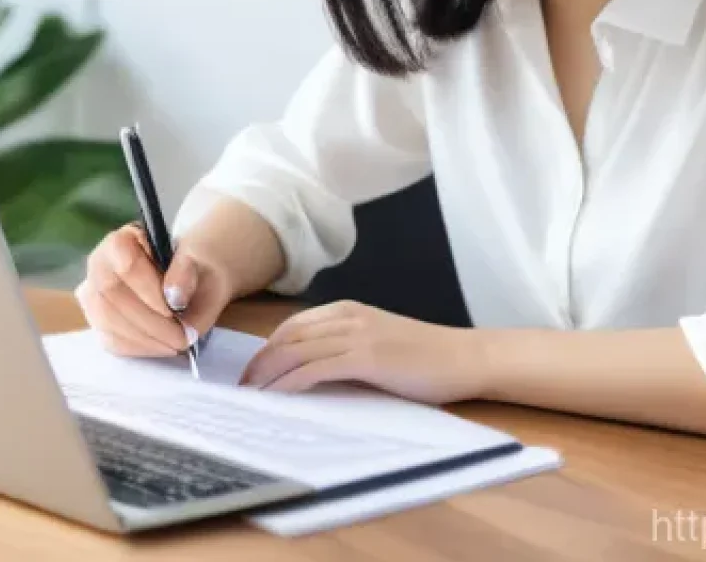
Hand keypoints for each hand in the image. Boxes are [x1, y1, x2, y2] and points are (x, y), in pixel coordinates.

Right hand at [75, 223, 233, 357]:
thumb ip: (187, 271)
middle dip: (150, 323)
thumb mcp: (200, 257)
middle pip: (112, 296)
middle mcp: (99, 265)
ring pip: (107, 321)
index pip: (127, 265)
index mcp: (122, 240)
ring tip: (176, 343)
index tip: (175, 310)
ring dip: (145, 339)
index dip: (149, 292)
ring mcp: (93, 294)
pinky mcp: (97, 320)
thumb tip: (174, 297)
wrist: (189, 274)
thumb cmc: (192, 261)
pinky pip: (109, 340)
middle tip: (182, 337)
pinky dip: (138, 348)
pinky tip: (162, 346)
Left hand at [238, 300, 485, 403]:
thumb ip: (346, 348)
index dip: (268, 347)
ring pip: (296, 350)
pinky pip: (315, 367)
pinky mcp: (366, 356)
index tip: (252, 370)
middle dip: (260, 361)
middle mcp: (348, 316)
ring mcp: (357, 334)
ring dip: (268, 372)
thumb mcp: (378, 344)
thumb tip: (308, 371)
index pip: (293, 325)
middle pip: (288, 335)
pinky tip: (276, 395)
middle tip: (241, 386)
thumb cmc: (425, 357)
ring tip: (250, 394)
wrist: (464, 358)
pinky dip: (290, 381)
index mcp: (348, 310)